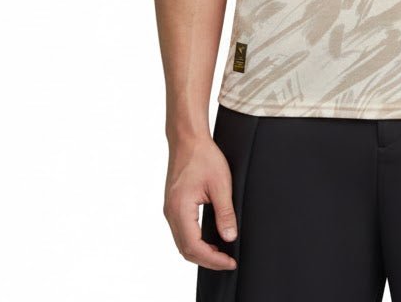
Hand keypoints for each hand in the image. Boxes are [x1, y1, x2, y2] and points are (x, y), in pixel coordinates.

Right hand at [163, 134, 238, 270]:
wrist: (187, 138)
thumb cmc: (203, 156)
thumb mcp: (221, 184)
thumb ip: (225, 213)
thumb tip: (230, 237)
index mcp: (180, 209)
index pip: (194, 246)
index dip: (213, 258)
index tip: (230, 261)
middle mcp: (171, 213)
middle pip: (186, 249)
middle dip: (207, 260)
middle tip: (227, 261)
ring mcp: (170, 210)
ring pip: (182, 243)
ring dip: (200, 252)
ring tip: (221, 254)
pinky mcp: (173, 206)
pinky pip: (181, 232)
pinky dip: (194, 242)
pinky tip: (209, 240)